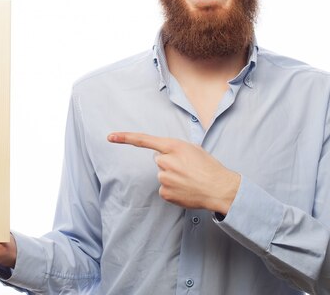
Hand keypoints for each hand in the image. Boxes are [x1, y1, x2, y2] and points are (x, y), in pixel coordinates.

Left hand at [108, 132, 240, 214]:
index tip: (110, 137)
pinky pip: (164, 189)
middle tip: (187, 169)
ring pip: (162, 175)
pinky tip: (186, 189)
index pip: (143, 140)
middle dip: (170, 163)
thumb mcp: (193, 149)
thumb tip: (163, 156)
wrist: (219, 188)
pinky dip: (173, 190)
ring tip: (189, 179)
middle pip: (159, 160)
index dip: (125, 138)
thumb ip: (175, 149)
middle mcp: (165, 161)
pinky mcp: (165, 193)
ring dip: (172, 177)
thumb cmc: (208, 167)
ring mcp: (164, 178)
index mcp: (173, 146)